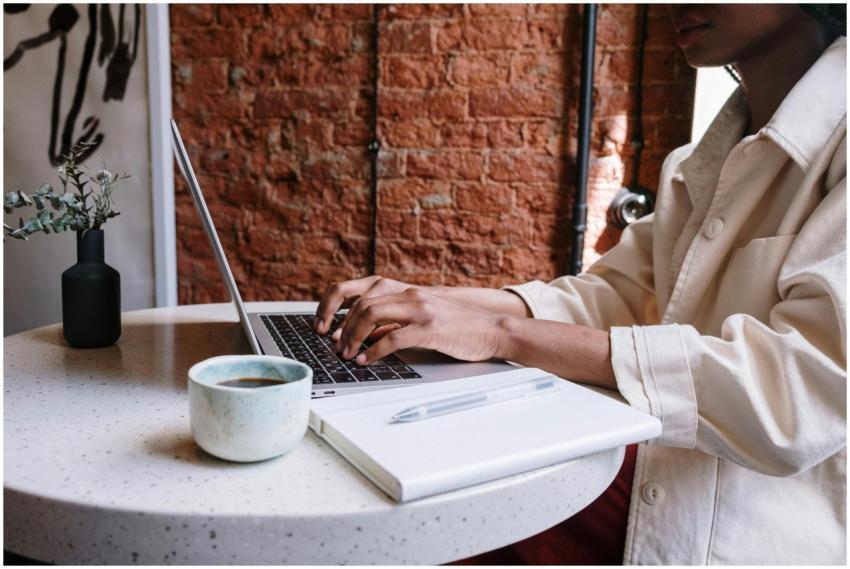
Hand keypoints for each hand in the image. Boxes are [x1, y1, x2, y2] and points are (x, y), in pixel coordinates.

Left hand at [335, 287, 509, 364]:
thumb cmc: (456, 326)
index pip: (358, 288)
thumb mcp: (420, 317)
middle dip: (340, 326)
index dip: (333, 305)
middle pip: (361, 303)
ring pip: (372, 314)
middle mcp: (410, 294)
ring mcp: (421, 309)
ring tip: (347, 354)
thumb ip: (392, 322)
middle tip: (334, 346)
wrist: (491, 329)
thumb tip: (361, 335)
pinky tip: (367, 360)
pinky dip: (375, 350)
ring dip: (353, 337)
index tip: (322, 325)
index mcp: (404, 290)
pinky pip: (394, 337)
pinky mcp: (431, 328)